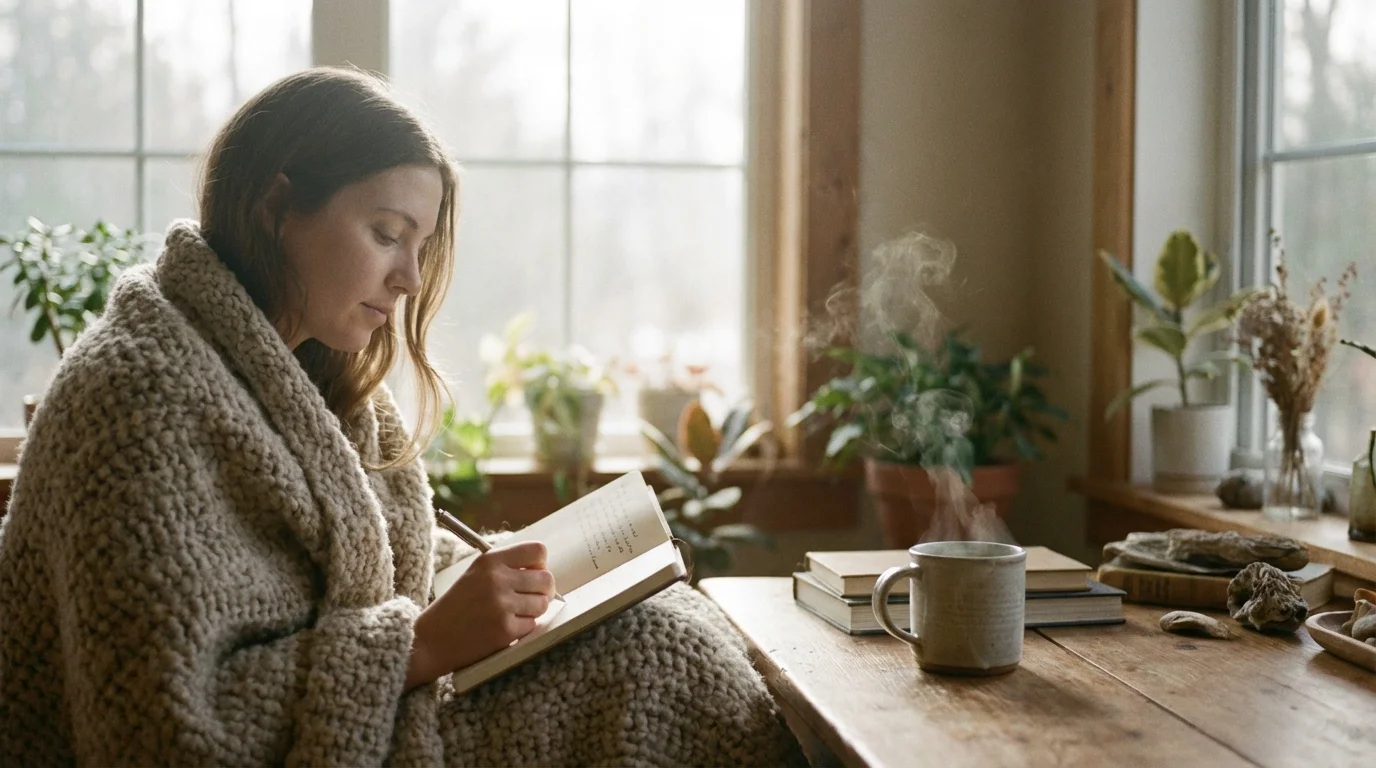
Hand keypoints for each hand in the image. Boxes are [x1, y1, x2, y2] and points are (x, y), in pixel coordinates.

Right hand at [405, 541, 555, 690]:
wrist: (431, 640)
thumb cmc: (456, 607)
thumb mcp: (475, 574)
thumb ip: (506, 567)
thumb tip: (543, 571)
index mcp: (490, 561)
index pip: (537, 551)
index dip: (540, 564)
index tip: (532, 575)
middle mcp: (497, 579)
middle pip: (546, 579)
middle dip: (543, 591)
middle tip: (529, 599)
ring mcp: (501, 605)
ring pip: (543, 603)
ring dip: (533, 611)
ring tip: (514, 614)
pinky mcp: (505, 630)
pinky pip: (532, 625)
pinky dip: (522, 628)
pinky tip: (503, 628)